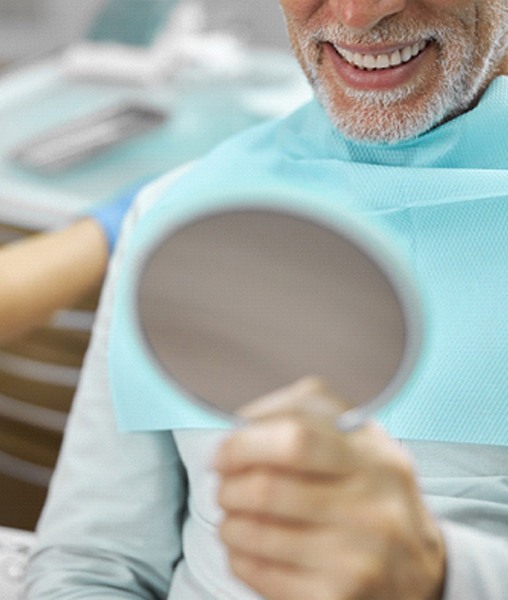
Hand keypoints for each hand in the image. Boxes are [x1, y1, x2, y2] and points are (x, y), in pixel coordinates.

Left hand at [214, 377, 444, 599]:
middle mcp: (372, 507)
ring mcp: (358, 557)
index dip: (245, 443)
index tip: (224, 451)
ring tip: (232, 516)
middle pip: (267, 487)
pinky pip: (260, 574)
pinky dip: (238, 557)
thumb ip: (309, 417)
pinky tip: (245, 548)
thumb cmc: (376, 495)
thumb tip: (244, 422)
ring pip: (255, 534)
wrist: (422, 570)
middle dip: (228, 485)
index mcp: (375, 457)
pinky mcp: (339, 598)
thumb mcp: (362, 444)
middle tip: (223, 485)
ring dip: (228, 522)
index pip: (297, 437)